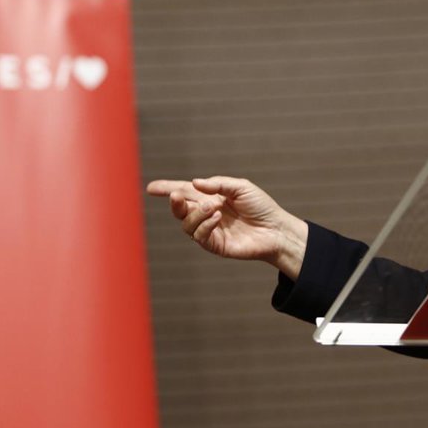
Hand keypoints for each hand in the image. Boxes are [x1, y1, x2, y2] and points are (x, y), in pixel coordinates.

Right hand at [146, 176, 308, 278]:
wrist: (276, 229)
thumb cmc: (261, 207)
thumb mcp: (241, 187)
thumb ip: (218, 184)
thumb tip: (194, 183)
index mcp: (210, 198)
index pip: (185, 192)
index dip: (168, 189)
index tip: (151, 188)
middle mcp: (206, 214)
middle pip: (180, 209)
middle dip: (174, 202)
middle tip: (176, 196)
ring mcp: (209, 230)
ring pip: (186, 224)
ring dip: (195, 214)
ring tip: (213, 208)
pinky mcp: (215, 245)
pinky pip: (199, 236)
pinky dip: (205, 225)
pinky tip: (217, 218)